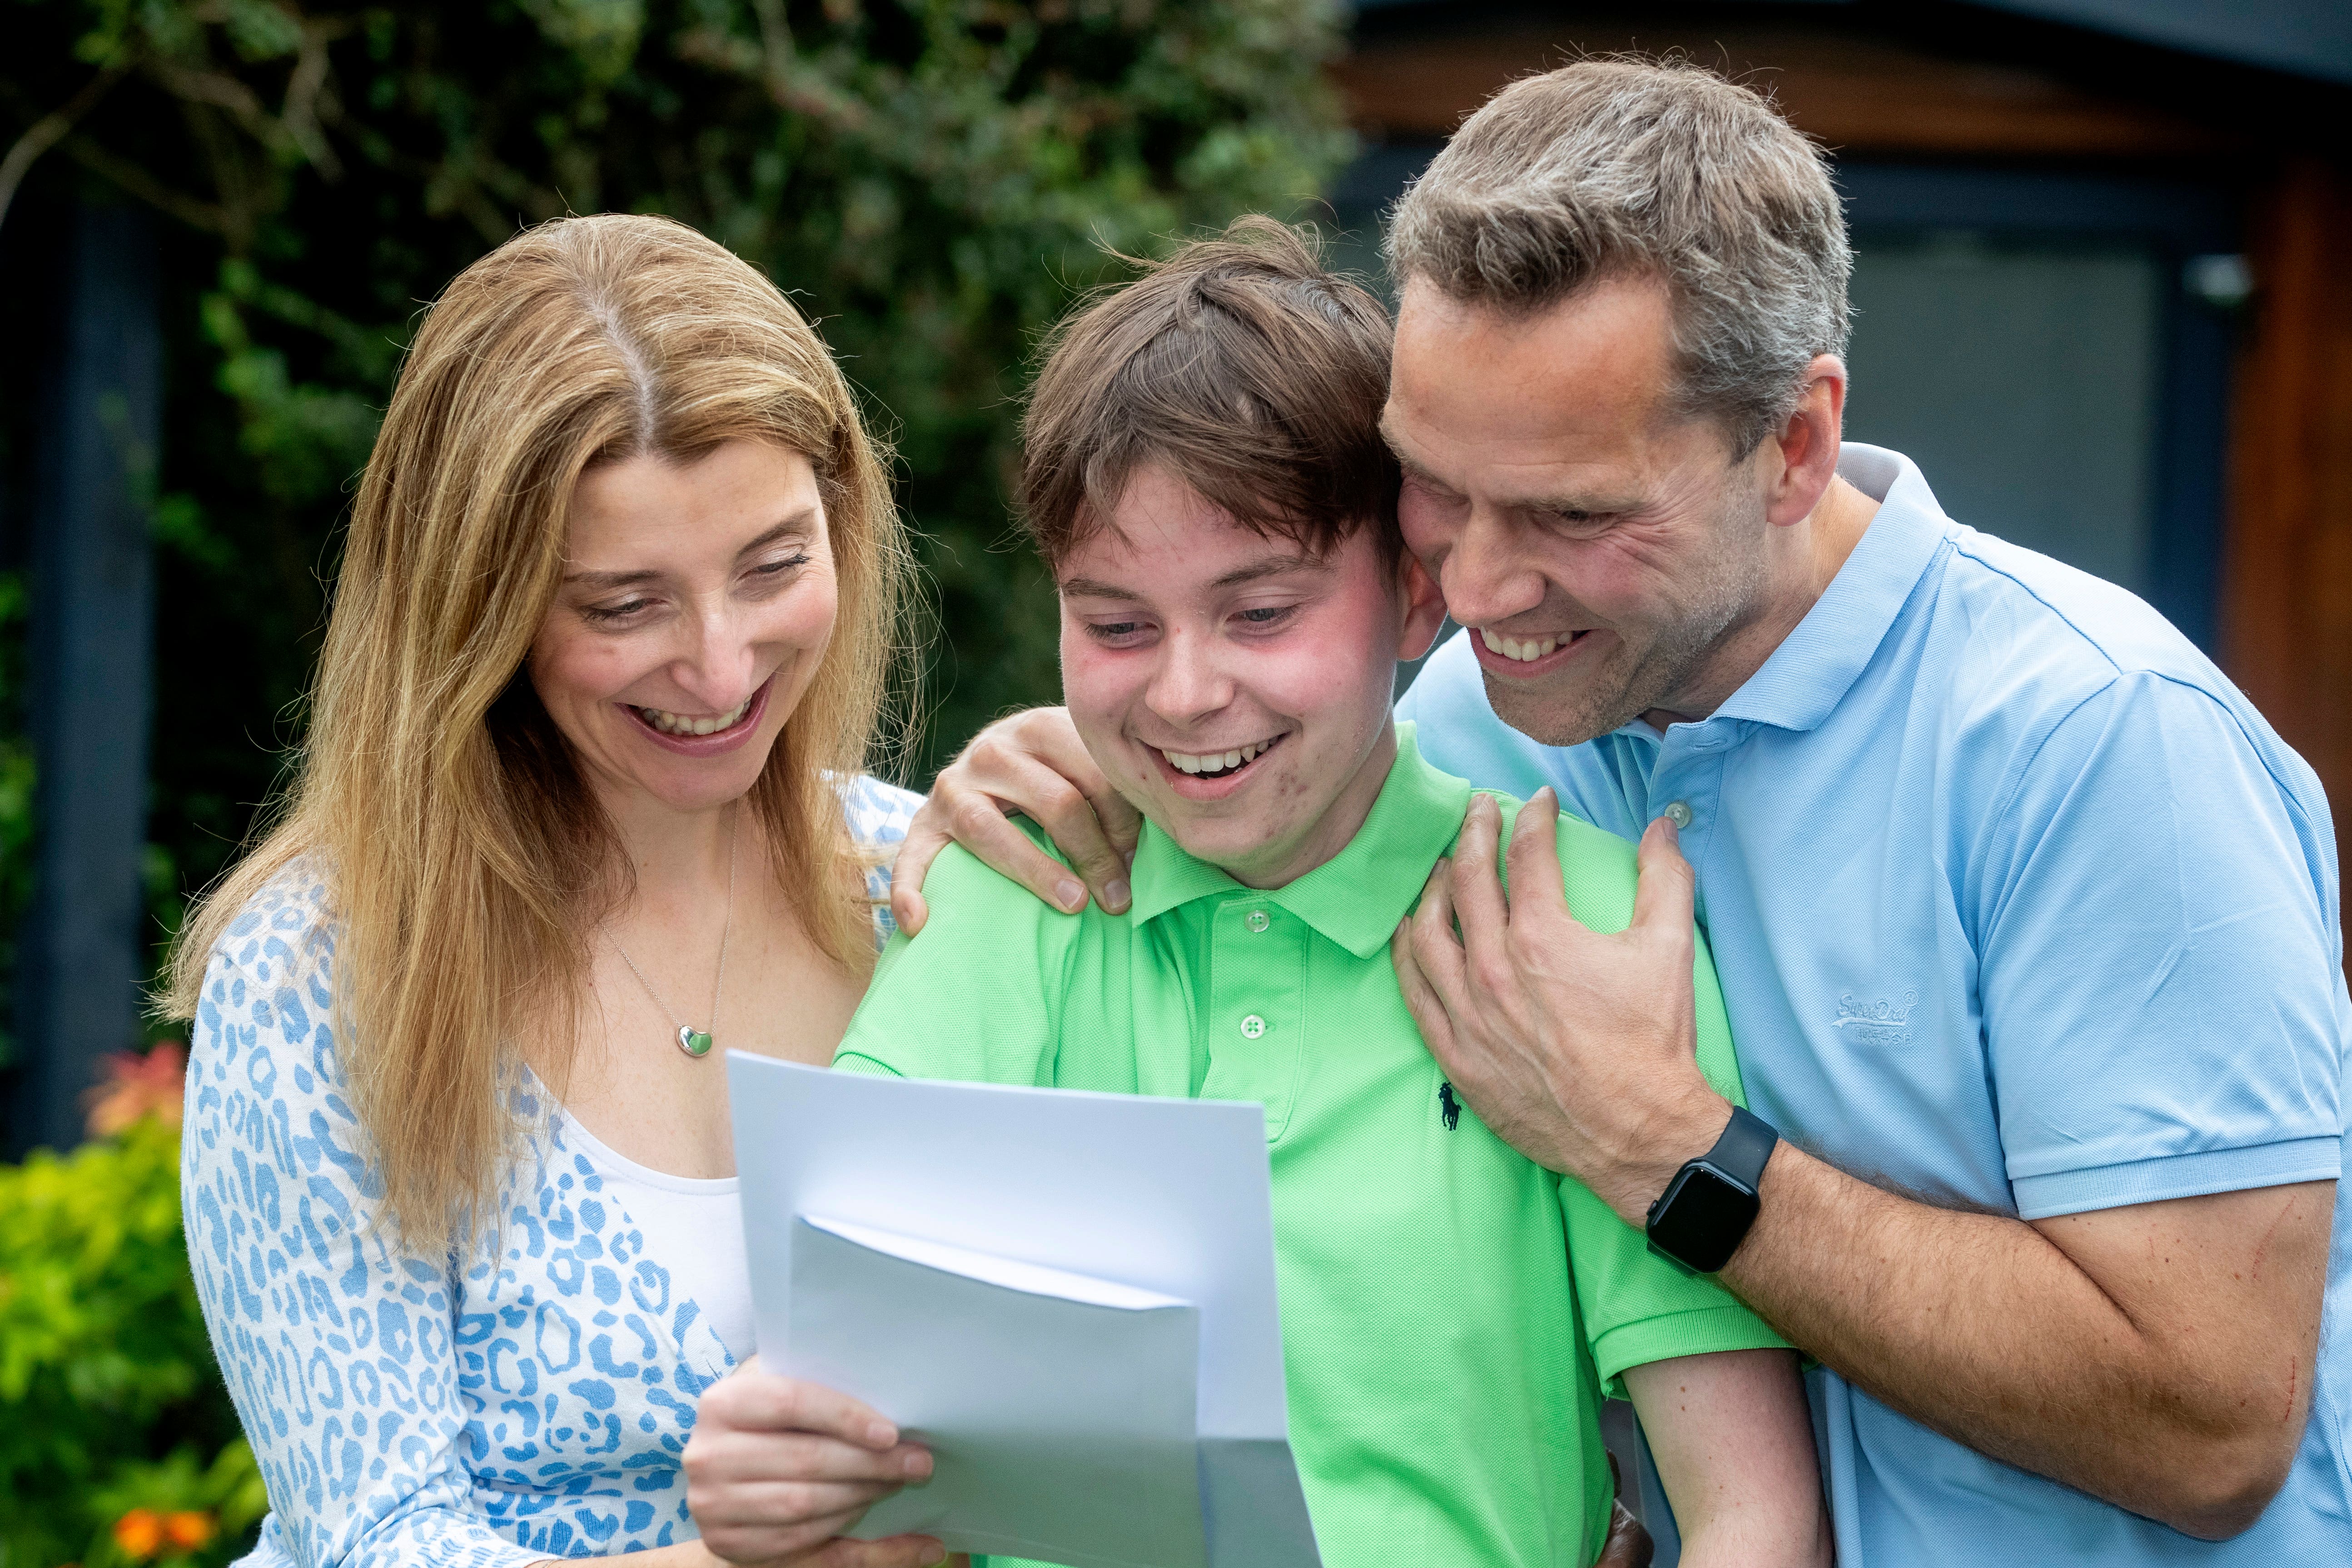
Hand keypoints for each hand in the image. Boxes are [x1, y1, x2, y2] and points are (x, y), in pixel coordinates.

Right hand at [685, 1357, 945, 1565]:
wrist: (723, 1469)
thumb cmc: (767, 1419)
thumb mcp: (779, 1389)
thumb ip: (819, 1384)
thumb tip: (889, 1390)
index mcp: (723, 1403)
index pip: (792, 1403)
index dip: (846, 1417)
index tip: (892, 1433)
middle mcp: (707, 1455)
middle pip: (805, 1460)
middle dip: (870, 1463)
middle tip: (916, 1462)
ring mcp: (712, 1504)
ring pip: (804, 1505)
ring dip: (861, 1497)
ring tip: (897, 1483)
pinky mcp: (726, 1543)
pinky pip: (799, 1543)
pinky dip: (844, 1531)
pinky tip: (877, 1518)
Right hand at [892, 706, 1142, 934]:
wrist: (992, 771)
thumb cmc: (1060, 781)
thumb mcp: (1087, 771)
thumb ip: (1117, 797)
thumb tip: (1158, 850)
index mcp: (1042, 727)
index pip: (1094, 775)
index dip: (1125, 823)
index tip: (1142, 862)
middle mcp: (994, 749)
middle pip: (1054, 802)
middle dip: (1095, 854)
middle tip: (1120, 898)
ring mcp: (953, 784)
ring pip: (989, 827)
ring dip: (1036, 872)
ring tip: (1074, 905)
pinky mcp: (923, 821)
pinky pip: (911, 857)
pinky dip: (909, 890)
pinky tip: (919, 923)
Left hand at [1392, 790, 1726, 1222]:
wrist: (1638, 1130)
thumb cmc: (1653, 1042)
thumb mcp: (1670, 949)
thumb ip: (1665, 877)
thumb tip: (1660, 824)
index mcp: (1543, 939)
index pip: (1526, 856)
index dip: (1532, 819)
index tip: (1536, 802)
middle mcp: (1494, 971)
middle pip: (1466, 881)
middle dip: (1472, 833)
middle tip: (1477, 809)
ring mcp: (1469, 1014)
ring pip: (1428, 931)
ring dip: (1431, 887)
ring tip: (1441, 864)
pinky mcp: (1456, 1054)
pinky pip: (1414, 991)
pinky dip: (1407, 951)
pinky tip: (1411, 929)